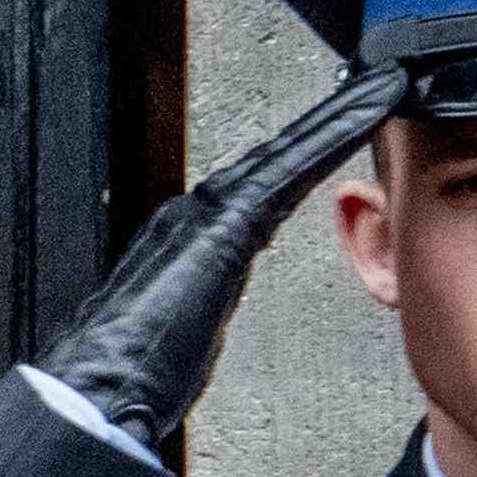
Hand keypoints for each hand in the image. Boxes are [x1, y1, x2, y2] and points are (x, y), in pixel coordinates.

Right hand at [33, 60, 414, 448]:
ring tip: (378, 91)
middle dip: (325, 124)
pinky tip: (366, 114)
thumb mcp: (177, 341)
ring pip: (286, 154)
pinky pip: (291, 170)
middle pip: (275, 159)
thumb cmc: (129, 375)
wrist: (98, 387)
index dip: (304, 157)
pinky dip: (331, 138)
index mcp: (189, 240)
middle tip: (375, 90)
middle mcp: (195, 214)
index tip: (345, 133)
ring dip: (334, 119)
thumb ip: (194, 317)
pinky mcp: (227, 223)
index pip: (261, 187)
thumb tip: (195, 328)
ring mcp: (208, 212)